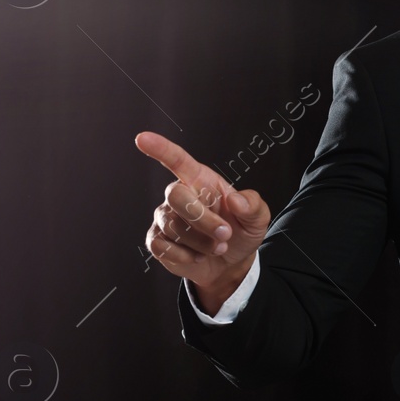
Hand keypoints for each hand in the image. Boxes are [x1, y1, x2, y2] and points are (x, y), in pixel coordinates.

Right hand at [135, 132, 271, 302]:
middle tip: (225, 234)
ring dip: (201, 242)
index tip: (142, 138)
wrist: (232, 262)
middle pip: (176, 196)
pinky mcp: (158, 240)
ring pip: (174, 226)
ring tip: (218, 247)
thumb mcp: (257, 218)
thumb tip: (236, 200)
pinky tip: (198, 256)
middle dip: (202, 219)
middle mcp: (179, 195)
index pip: (177, 160)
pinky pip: (164, 247)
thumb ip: (252, 205)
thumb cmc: (241, 231)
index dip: (160, 149)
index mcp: (201, 180)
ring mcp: (165, 217)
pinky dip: (186, 256)